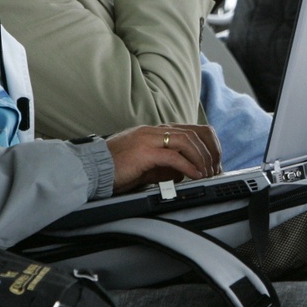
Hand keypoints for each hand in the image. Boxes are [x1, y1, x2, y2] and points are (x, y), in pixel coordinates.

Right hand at [106, 124, 222, 193]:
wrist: (92, 169)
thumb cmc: (116, 167)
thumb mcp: (147, 163)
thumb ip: (166, 163)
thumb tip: (185, 172)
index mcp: (156, 131)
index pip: (191, 130)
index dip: (207, 145)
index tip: (214, 161)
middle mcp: (154, 131)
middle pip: (194, 133)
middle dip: (209, 152)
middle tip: (214, 169)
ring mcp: (149, 139)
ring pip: (187, 141)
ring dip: (201, 158)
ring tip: (206, 173)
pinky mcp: (145, 152)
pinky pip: (174, 157)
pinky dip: (188, 167)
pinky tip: (195, 176)